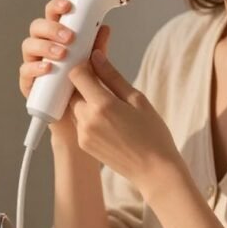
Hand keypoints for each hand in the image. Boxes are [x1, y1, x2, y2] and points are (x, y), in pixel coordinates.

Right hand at [19, 0, 110, 141]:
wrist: (78, 120)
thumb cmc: (84, 88)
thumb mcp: (94, 65)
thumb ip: (96, 48)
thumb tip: (104, 28)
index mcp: (56, 37)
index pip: (53, 15)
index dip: (57, 7)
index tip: (69, 6)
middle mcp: (42, 47)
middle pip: (37, 27)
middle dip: (52, 28)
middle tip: (69, 37)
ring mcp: (33, 63)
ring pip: (29, 45)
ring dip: (45, 46)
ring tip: (62, 54)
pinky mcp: (28, 82)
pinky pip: (25, 70)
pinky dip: (36, 67)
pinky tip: (48, 68)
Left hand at [68, 49, 182, 197]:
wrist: (153, 171)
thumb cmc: (152, 134)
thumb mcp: (137, 99)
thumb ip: (112, 77)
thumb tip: (96, 56)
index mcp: (102, 104)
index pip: (76, 74)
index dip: (84, 66)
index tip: (94, 64)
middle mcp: (87, 119)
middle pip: (73, 90)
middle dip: (84, 83)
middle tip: (102, 82)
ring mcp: (83, 133)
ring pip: (74, 106)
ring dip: (85, 100)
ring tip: (108, 103)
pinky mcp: (83, 144)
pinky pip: (79, 121)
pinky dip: (88, 115)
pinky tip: (108, 120)